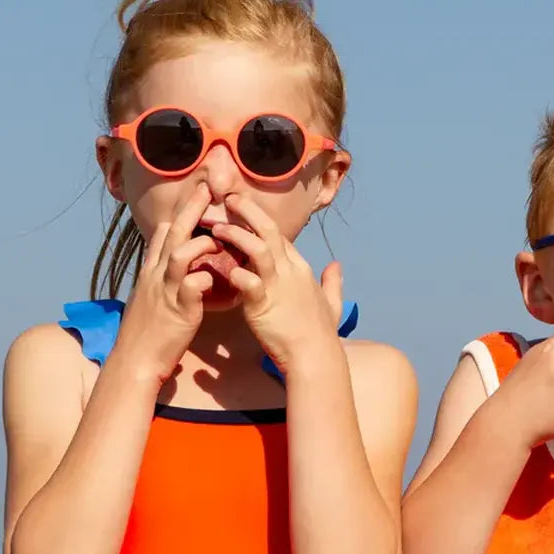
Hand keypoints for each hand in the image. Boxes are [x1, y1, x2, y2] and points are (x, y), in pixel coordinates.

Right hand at [115, 183, 215, 382]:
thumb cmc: (148, 332)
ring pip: (180, 255)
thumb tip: (175, 264)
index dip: (180, 214)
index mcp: (151, 272)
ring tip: (218, 241)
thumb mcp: (151, 297)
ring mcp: (166, 292)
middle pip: (173, 234)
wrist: (135, 361)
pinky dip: (205, 279)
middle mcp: (156, 276)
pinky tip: (215, 279)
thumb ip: (163, 278)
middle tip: (207, 188)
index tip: (196, 195)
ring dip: (200, 244)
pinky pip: (192, 287)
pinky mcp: (178, 311)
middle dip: (190, 209)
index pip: (164, 234)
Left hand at [213, 194, 340, 373]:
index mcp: (300, 268)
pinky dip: (235, 272)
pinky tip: (222, 268)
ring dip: (236, 235)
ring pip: (257, 248)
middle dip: (248, 211)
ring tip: (216, 228)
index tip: (243, 211)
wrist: (315, 355)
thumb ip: (333, 282)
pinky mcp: (263, 304)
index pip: (279, 235)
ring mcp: (277, 286)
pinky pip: (248, 282)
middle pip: (269, 231)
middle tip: (229, 198)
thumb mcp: (332, 303)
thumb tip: (337, 265)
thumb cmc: (320, 332)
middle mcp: (290, 271)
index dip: (260, 221)